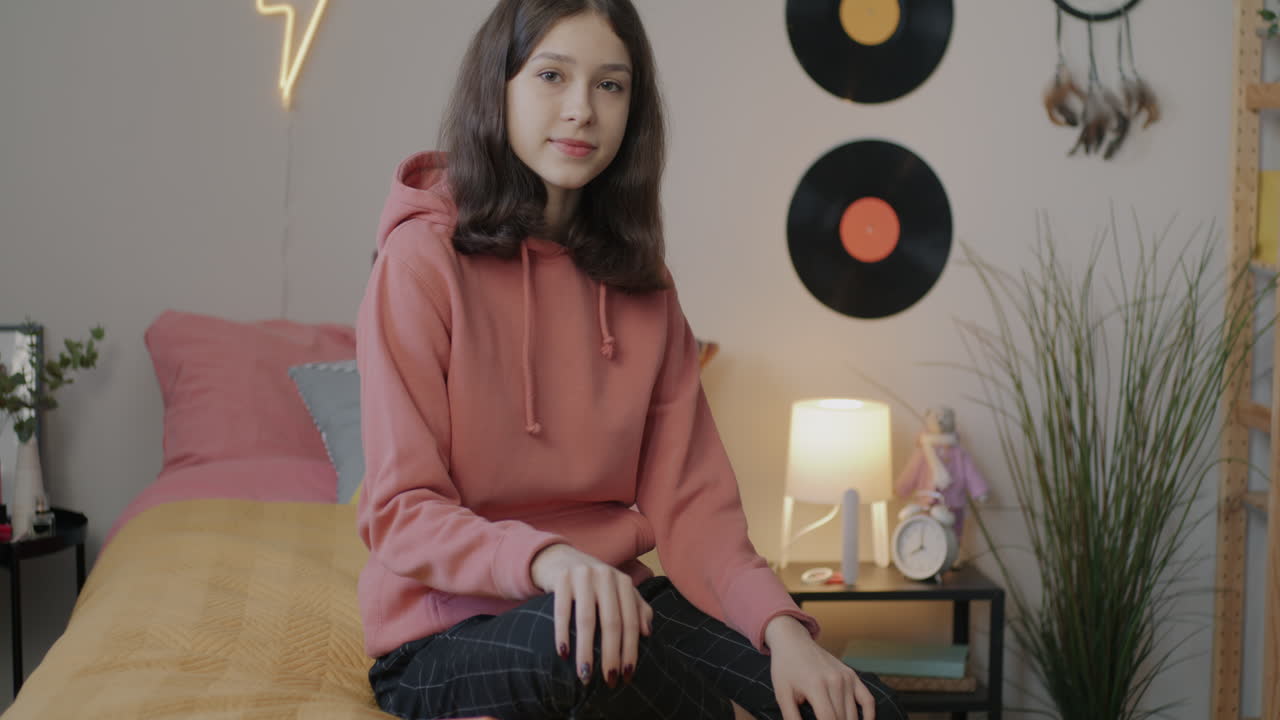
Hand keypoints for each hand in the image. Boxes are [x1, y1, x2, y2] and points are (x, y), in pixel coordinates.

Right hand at [530, 543, 652, 687]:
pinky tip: (563, 654)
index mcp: (623, 582)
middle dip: (612, 655)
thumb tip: (647, 633)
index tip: (627, 675)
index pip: (630, 621)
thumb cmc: (595, 584)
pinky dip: (562, 634)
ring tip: (586, 676)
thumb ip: (636, 608)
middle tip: (609, 681)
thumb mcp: (618, 592)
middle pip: (611, 622)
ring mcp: (582, 576)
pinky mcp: (561, 579)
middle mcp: (606, 576)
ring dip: (586, 651)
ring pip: (586, 620)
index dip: (631, 650)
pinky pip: (562, 611)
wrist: (562, 559)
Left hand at [764, 616, 875, 719]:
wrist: (793, 642)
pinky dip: (869, 716)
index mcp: (816, 686)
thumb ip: (792, 718)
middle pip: (841, 719)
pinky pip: (868, 700)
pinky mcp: (852, 675)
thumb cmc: (785, 669)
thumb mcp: (782, 694)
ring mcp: (846, 678)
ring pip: (852, 715)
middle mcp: (835, 681)